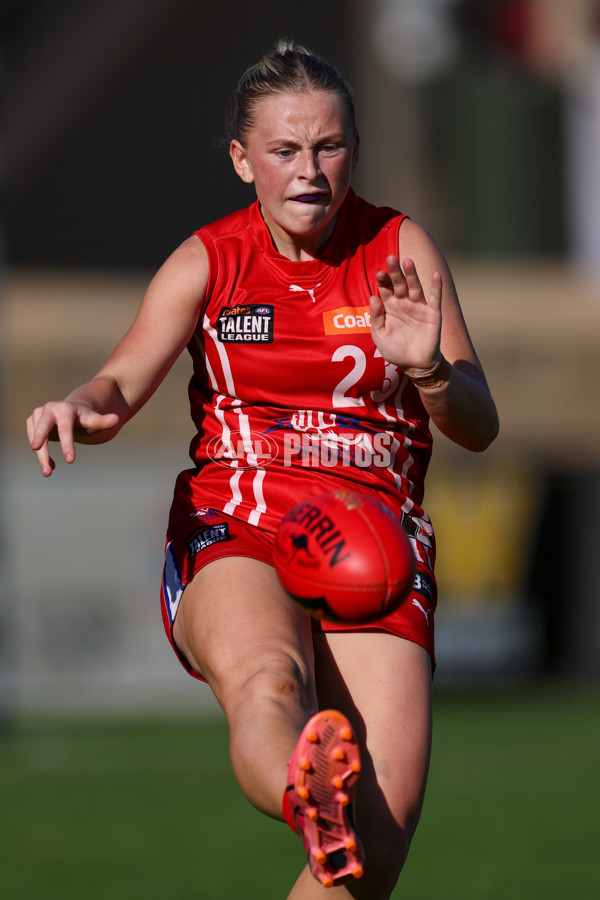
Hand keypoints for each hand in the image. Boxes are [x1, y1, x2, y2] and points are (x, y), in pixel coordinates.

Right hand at [26, 401, 119, 476]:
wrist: (72, 412)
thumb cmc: (86, 419)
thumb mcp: (95, 421)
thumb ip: (103, 421)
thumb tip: (116, 419)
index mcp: (66, 409)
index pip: (65, 428)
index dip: (67, 444)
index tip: (71, 461)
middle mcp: (49, 409)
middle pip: (43, 427)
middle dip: (40, 440)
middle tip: (37, 451)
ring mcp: (38, 414)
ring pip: (36, 436)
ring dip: (41, 455)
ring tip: (49, 472)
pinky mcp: (32, 422)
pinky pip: (33, 439)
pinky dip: (40, 454)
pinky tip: (50, 465)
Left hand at [369, 255, 441, 371]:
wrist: (415, 365)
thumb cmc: (396, 350)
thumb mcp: (380, 336)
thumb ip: (376, 318)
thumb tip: (373, 297)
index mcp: (390, 307)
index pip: (385, 289)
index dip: (383, 281)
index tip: (379, 273)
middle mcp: (404, 303)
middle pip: (399, 283)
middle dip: (395, 272)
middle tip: (391, 258)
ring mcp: (419, 307)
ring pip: (415, 287)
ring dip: (412, 275)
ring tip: (407, 262)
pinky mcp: (433, 314)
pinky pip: (435, 298)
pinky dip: (436, 286)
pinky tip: (436, 274)